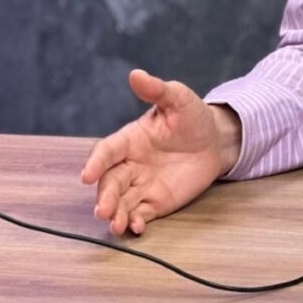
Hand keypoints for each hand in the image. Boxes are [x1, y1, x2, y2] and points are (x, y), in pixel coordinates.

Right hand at [80, 69, 240, 234]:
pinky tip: (135, 228)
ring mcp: (142, 184)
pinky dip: (135, 222)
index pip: (107, 151)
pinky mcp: (156, 201)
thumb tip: (136, 74)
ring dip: (115, 214)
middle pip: (110, 181)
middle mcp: (131, 163)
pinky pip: (141, 213)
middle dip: (104, 196)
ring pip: (121, 201)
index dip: (96, 162)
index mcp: (130, 139)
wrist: (215, 140)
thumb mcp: (178, 98)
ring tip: (115, 226)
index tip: (87, 175)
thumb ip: (157, 90)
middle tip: (102, 210)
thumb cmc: (193, 116)